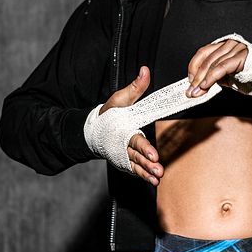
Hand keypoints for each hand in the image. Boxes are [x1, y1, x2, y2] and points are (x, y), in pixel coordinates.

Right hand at [101, 66, 163, 185]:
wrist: (93, 130)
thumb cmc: (109, 113)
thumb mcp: (120, 98)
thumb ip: (135, 87)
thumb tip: (145, 71)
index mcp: (123, 131)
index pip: (135, 140)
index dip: (144, 148)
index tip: (153, 155)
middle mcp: (123, 145)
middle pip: (136, 156)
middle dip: (147, 163)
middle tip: (158, 169)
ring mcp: (123, 155)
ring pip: (136, 165)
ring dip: (146, 172)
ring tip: (158, 177)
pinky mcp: (125, 161)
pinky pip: (134, 169)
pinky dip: (143, 175)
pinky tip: (154, 181)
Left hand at [186, 38, 247, 96]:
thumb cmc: (250, 77)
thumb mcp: (226, 77)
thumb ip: (212, 78)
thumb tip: (196, 86)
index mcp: (224, 46)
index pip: (203, 53)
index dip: (193, 67)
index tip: (189, 81)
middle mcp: (229, 44)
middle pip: (206, 59)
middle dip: (196, 78)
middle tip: (190, 91)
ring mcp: (236, 48)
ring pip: (213, 63)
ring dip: (202, 80)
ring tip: (197, 91)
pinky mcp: (242, 56)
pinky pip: (222, 67)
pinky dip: (211, 77)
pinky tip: (206, 85)